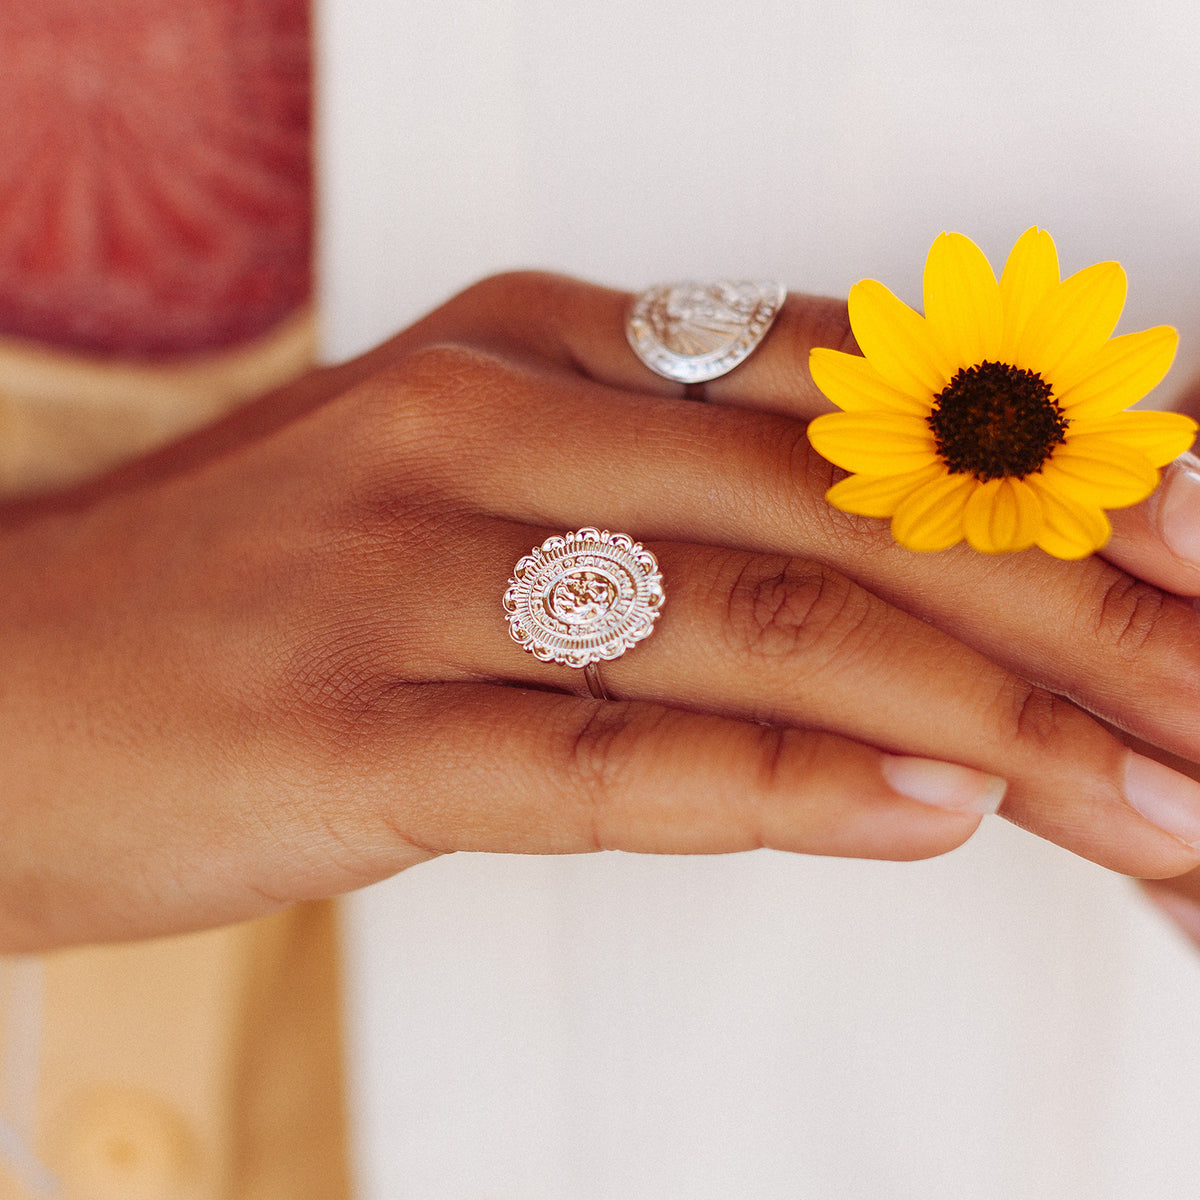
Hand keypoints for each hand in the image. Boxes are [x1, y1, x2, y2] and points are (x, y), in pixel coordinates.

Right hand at [5, 271, 1199, 950]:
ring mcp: (419, 575)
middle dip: (1071, 608)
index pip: (850, 399)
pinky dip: (788, 782)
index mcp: (537, 351)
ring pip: (762, 626)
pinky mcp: (359, 731)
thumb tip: (877, 562)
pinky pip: (615, 754)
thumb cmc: (249, 594)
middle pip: (846, 513)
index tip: (1195, 551)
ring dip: (984, 715)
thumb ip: (672, 500)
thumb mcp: (477, 486)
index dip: (1050, 477)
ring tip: (1145, 791)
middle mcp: (492, 429)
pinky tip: (930, 812)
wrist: (2, 679)